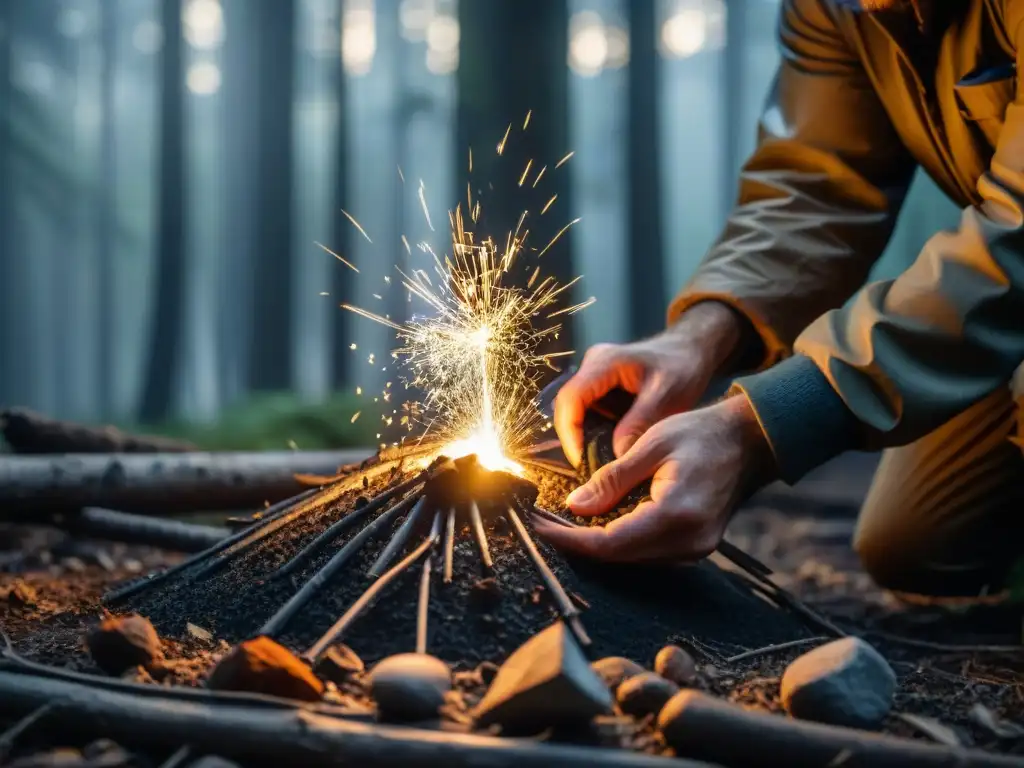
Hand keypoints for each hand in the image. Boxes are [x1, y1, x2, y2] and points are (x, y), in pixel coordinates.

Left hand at [536, 396, 774, 562]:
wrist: (750, 441)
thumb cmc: (701, 434)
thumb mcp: (649, 446)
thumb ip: (611, 480)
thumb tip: (574, 506)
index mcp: (676, 514)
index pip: (610, 542)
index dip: (570, 539)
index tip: (540, 527)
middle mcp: (688, 542)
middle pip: (619, 557)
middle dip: (577, 542)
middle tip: (544, 522)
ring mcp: (695, 549)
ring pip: (632, 558)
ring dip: (597, 543)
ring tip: (563, 521)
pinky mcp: (695, 547)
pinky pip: (648, 552)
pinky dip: (620, 540)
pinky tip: (598, 521)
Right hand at [553, 302, 745, 466]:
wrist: (691, 351)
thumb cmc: (682, 367)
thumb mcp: (667, 396)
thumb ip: (641, 423)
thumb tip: (618, 456)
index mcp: (604, 362)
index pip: (571, 398)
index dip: (569, 432)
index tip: (580, 461)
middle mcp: (592, 367)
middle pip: (567, 407)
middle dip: (572, 439)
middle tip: (585, 470)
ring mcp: (594, 377)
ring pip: (575, 413)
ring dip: (581, 439)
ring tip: (594, 466)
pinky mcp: (601, 389)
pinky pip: (588, 414)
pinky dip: (592, 434)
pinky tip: (604, 454)